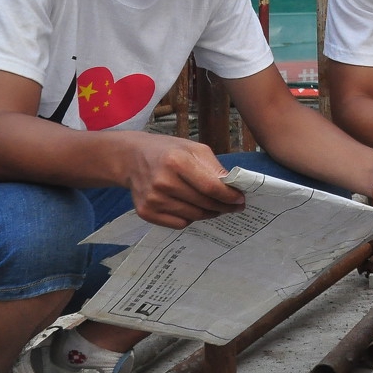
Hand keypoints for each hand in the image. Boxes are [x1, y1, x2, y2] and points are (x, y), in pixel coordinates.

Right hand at [120, 133, 245, 227]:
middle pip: (204, 203)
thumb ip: (215, 168)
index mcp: (177, 161)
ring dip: (210, 213)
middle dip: (224, 206)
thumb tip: (234, 188)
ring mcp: (153, 200)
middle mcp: (163, 182)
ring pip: (194, 216)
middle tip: (235, 206)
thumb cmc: (169, 151)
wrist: (132, 158)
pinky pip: (179, 223)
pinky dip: (191, 217)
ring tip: (216, 207)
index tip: (241, 199)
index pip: (211, 187)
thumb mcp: (194, 149)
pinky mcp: (146, 212)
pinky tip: (193, 208)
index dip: (229, 196)